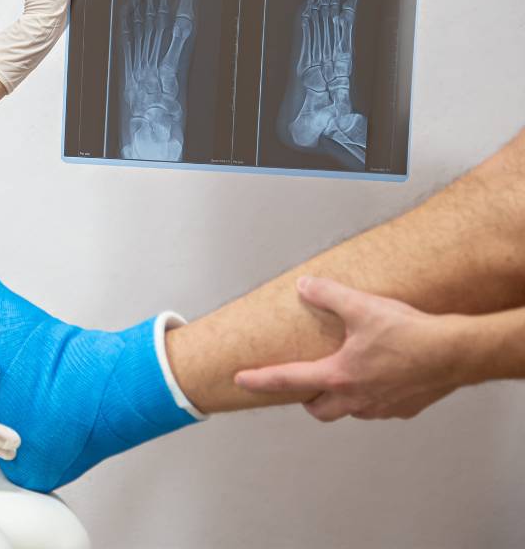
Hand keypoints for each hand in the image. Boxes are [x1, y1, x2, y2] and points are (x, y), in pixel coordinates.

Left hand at [234, 276, 463, 420]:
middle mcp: (357, 398)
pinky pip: (379, 408)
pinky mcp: (405, 408)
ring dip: (341, 398)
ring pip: (350, 411)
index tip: (239, 380)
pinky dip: (372, 396)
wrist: (457, 352)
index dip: (259, 380)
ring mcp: (381, 407)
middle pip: (319, 410)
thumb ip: (328, 295)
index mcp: (339, 376)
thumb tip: (305, 285)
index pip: (287, 380)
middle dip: (307, 398)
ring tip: (344, 376)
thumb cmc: (411, 332)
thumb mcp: (363, 306)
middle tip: (305, 382)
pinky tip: (381, 377)